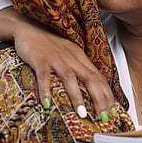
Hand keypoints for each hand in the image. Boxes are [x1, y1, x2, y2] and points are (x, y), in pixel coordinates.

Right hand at [0, 7, 115, 120]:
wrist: (29, 26)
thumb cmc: (49, 43)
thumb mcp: (69, 53)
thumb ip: (79, 67)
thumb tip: (91, 85)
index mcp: (80, 57)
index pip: (99, 77)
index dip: (107, 94)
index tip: (113, 110)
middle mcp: (71, 58)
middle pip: (90, 78)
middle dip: (99, 98)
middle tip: (104, 116)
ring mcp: (56, 58)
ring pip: (70, 78)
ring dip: (77, 96)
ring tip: (82, 114)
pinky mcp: (40, 60)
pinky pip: (44, 76)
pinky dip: (46, 90)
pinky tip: (48, 104)